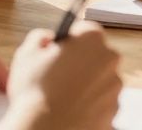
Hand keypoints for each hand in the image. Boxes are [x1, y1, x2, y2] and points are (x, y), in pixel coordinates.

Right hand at [2, 22, 120, 129]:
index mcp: (92, 39)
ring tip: (63, 97)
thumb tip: (48, 39)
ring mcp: (114, 87)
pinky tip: (71, 109)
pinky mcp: (114, 111)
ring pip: (101, 80)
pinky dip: (90, 105)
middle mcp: (109, 60)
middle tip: (59, 76)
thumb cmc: (35, 91)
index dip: (70, 41)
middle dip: (80, 62)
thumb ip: (41, 37)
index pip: (86, 30)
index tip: (60, 51)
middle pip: (96, 55)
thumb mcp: (27, 53)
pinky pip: (102, 102)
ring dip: (86, 85)